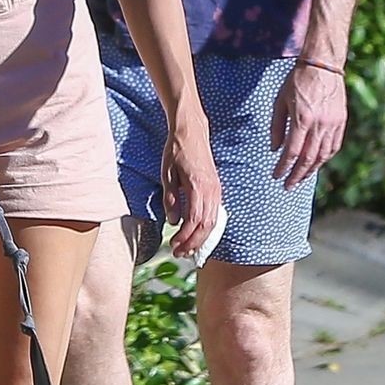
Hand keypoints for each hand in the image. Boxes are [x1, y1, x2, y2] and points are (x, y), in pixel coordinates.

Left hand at [161, 113, 222, 259]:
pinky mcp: (217, 188)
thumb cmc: (176, 151)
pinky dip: (206, 228)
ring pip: (213, 222)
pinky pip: (215, 214)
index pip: (194, 220)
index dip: (185, 237)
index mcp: (198, 186)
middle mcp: (212, 190)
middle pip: (207, 226)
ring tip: (187, 248)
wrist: (191, 131)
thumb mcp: (167, 174)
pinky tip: (196, 234)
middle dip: (193, 243)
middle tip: (179, 253)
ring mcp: (217, 189)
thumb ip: (170, 199)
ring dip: (200, 238)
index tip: (174, 246)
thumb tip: (174, 222)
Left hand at [271, 62, 347, 188]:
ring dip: (311, 170)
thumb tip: (275, 149)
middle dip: (297, 175)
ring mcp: (333, 124)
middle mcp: (319, 124)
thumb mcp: (280, 101)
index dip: (283, 167)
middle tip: (288, 186)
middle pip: (308, 159)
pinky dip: (325, 158)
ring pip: (323, 155)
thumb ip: (276, 127)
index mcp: (302, 119)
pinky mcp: (341, 122)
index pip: (291, 152)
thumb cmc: (297, 81)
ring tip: (301, 178)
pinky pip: (334, 146)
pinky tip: (316, 163)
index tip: (276, 176)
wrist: (323, 65)